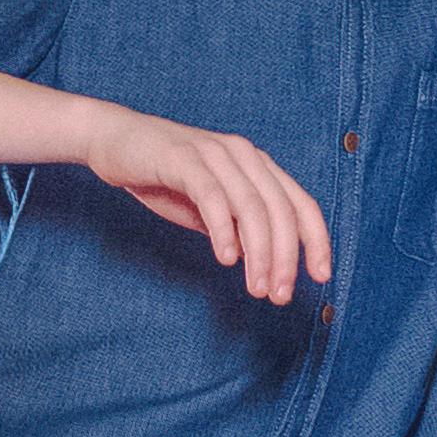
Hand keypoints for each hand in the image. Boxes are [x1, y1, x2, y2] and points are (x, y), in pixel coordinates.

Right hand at [78, 112, 332, 300]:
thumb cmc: (165, 177)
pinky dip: (224, 230)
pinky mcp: (184, 159)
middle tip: (279, 295)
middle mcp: (244, 155)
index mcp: (258, 166)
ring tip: (257, 288)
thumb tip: (265, 264)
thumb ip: (239, 230)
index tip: (321, 276)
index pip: (301, 204)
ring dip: (260, 253)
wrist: (115, 141)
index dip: (317, 241)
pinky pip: (213, 197)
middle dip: (285, 258)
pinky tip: (226, 258)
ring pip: (252, 207)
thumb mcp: (210, 210)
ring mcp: (215, 154)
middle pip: (280, 211)